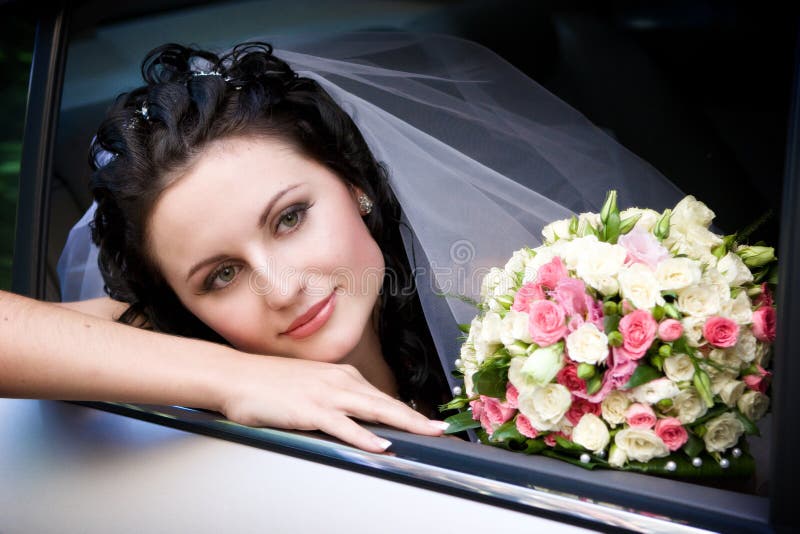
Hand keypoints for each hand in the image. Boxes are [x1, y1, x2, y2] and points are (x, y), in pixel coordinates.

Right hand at [216, 354, 448, 451]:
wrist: (235, 376)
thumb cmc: (268, 383)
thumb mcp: (310, 387)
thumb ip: (334, 400)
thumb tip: (355, 418)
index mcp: (340, 375)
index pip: (381, 396)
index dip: (407, 411)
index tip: (427, 422)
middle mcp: (338, 380)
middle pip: (385, 402)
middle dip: (416, 417)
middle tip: (441, 429)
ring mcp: (325, 394)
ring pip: (373, 409)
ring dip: (402, 422)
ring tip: (426, 433)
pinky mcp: (309, 409)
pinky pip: (342, 425)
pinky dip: (364, 435)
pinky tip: (380, 443)